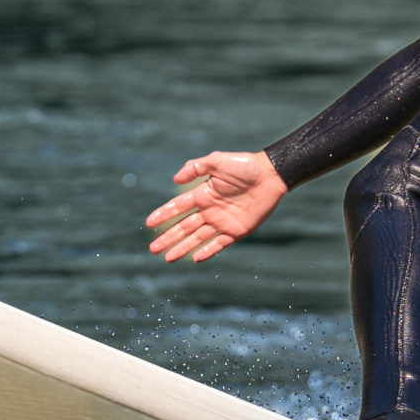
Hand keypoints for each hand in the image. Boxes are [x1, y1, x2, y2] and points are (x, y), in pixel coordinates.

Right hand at [145, 150, 287, 263]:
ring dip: (182, 248)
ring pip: (197, 238)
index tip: (149, 223)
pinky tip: (195, 258)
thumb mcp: (216, 161)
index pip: (179, 207)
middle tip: (153, 249)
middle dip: (168, 237)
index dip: (164, 214)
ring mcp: (222, 222)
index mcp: (203, 194)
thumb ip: (195, 167)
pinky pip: (219, 244)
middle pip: (184, 227)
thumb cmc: (244, 165)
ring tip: (167, 258)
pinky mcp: (236, 231)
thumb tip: (174, 180)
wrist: (270, 175)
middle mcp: (209, 210)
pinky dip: (207, 251)